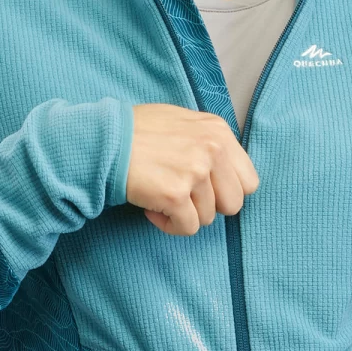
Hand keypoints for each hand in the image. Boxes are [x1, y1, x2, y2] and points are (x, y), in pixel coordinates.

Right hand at [125, 103, 258, 235]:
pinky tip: (151, 208)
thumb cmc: (136, 132)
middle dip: (208, 207)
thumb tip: (224, 170)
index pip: (249, 180)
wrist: (103, 141)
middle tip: (182, 196)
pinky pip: (187, 228)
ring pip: (208, 218)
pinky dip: (169, 225)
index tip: (204, 190)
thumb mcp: (181, 122)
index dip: (225, 191)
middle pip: (234, 204)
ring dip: (183, 214)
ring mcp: (196, 172)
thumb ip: (207, 142)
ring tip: (160, 196)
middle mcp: (213, 149)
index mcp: (218, 131)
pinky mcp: (176, 194)